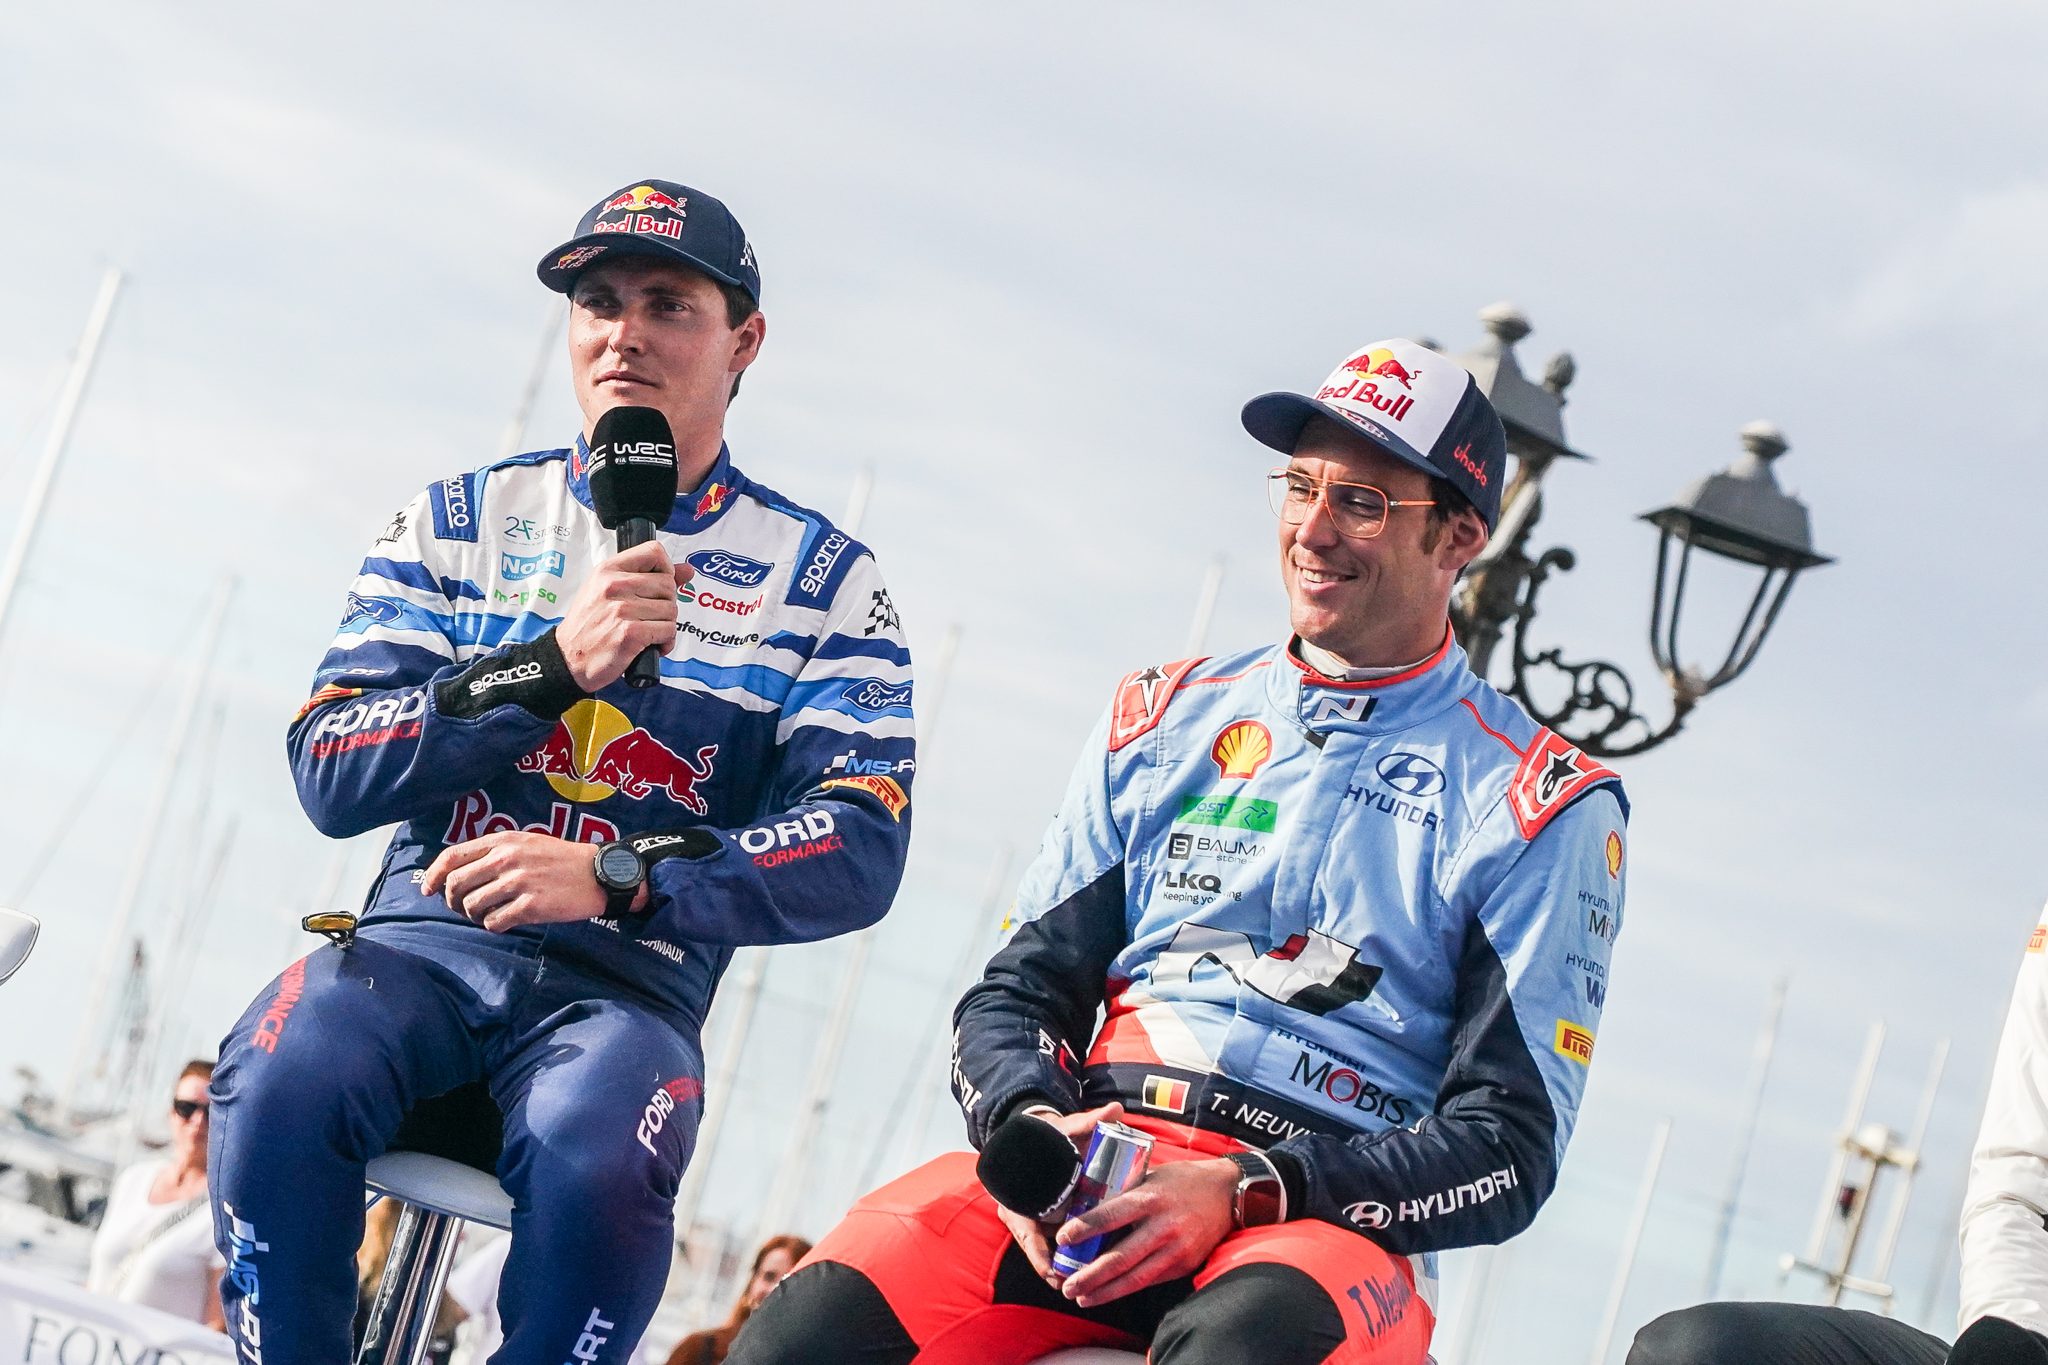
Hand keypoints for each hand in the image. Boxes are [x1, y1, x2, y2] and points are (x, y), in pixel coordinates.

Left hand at [421, 832, 646, 931]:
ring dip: (474, 916)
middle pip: (457, 884)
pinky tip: (505, 922)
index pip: (453, 856)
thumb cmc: (562, 859)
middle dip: (453, 901)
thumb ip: (495, 852)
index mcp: (503, 841)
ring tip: (488, 915)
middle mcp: (506, 859)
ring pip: (473, 906)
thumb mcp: (527, 843)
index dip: (434, 875)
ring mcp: (518, 882)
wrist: (599, 874)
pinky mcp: (531, 906)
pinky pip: (495, 922)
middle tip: (464, 908)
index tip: (428, 890)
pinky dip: (493, 926)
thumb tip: (460, 874)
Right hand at [555, 541, 693, 691]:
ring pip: (671, 610)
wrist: (568, 658)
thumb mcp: (607, 591)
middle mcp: (614, 586)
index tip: (661, 584)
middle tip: (650, 616)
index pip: (654, 552)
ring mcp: (622, 610)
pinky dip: (665, 642)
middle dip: (666, 604)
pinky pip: (668, 631)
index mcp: (608, 570)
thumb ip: (647, 576)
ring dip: (666, 625)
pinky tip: (651, 645)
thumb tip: (687, 570)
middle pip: (668, 585)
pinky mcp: (630, 634)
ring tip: (648, 632)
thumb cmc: (588, 625)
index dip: (666, 568)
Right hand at [993, 1102, 1125, 1285]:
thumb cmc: (1050, 1136)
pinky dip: (1063, 1257)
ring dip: (1059, 1267)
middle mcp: (1023, 1210)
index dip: (1038, 1252)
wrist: (1038, 1137)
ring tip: (1079, 1285)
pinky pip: (1051, 1244)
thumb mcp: (1066, 1128)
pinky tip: (1083, 1271)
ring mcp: (1034, 1217)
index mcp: (1019, 1193)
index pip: (1024, 1229)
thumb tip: (1115, 1110)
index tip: (1052, 1268)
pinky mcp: (1046, 1221)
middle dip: (1051, 1267)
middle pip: (1035, 1247)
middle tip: (1070, 1283)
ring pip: (1043, 1249)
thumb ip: (1088, 1121)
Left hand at [1055, 1155, 1238, 1307]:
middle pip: (1120, 1257)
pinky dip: (1127, 1289)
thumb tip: (1088, 1208)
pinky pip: (1151, 1280)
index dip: (1084, 1229)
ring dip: (1105, 1291)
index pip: (1111, 1216)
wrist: (1227, 1194)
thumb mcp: (1152, 1177)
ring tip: (1081, 1297)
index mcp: (1151, 1198)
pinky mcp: (1184, 1265)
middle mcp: (1163, 1226)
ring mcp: (1176, 1249)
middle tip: (1066, 1284)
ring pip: (1135, 1278)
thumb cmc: (1183, 1180)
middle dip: (1090, 1275)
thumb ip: (1125, 1194)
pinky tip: (1108, 1294)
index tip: (1062, 1239)